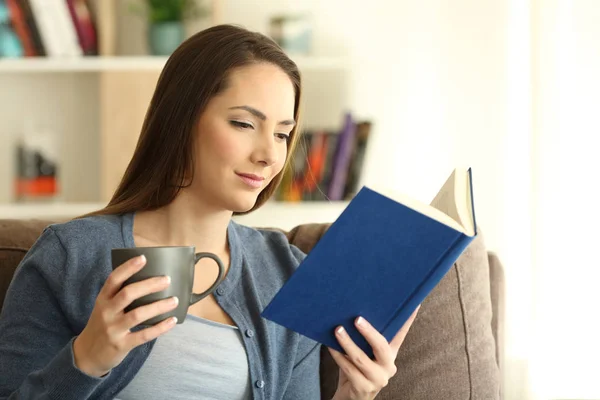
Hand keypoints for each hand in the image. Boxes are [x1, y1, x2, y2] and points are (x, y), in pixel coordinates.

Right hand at [73, 255, 178, 376]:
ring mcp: (113, 329)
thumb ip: (120, 295)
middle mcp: (106, 312)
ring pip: (138, 314)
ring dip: (158, 306)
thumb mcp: (105, 308)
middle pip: (128, 294)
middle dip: (149, 285)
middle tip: (166, 280)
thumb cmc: (102, 325)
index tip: (143, 258)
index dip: (128, 268)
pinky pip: (143, 335)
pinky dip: (160, 328)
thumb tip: (150, 280)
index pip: (114, 279)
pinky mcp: (121, 345)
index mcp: (103, 299)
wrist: (87, 356)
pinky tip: (172, 321)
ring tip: (174, 300)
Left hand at [329, 306, 419, 399]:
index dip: (407, 320)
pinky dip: (338, 356)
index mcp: (390, 354)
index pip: (401, 334)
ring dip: (347, 343)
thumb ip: (366, 338)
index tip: (414, 303)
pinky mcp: (363, 388)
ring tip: (337, 330)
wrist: (351, 395)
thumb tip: (356, 312)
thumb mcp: (365, 352)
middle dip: (369, 332)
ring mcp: (377, 379)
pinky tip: (330, 346)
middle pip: (382, 347)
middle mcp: (388, 366)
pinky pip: (349, 369)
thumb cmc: (357, 368)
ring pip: (361, 359)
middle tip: (357, 319)